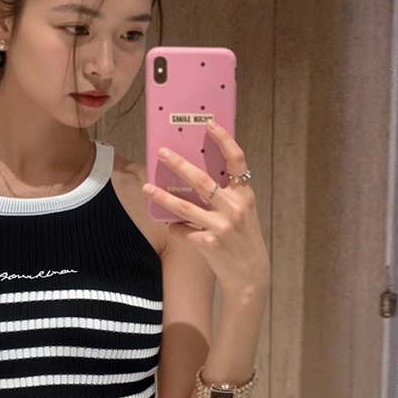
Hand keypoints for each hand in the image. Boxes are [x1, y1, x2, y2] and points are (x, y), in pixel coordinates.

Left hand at [142, 120, 269, 296]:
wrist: (251, 273)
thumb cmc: (243, 238)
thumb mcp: (242, 211)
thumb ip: (226, 194)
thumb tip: (196, 174)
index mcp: (244, 195)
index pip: (237, 160)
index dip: (224, 140)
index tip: (209, 124)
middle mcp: (234, 208)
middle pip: (202, 180)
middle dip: (179, 164)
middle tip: (162, 152)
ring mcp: (221, 227)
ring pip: (185, 207)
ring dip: (162, 196)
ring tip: (146, 188)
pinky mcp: (209, 244)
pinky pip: (183, 230)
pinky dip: (175, 226)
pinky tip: (170, 224)